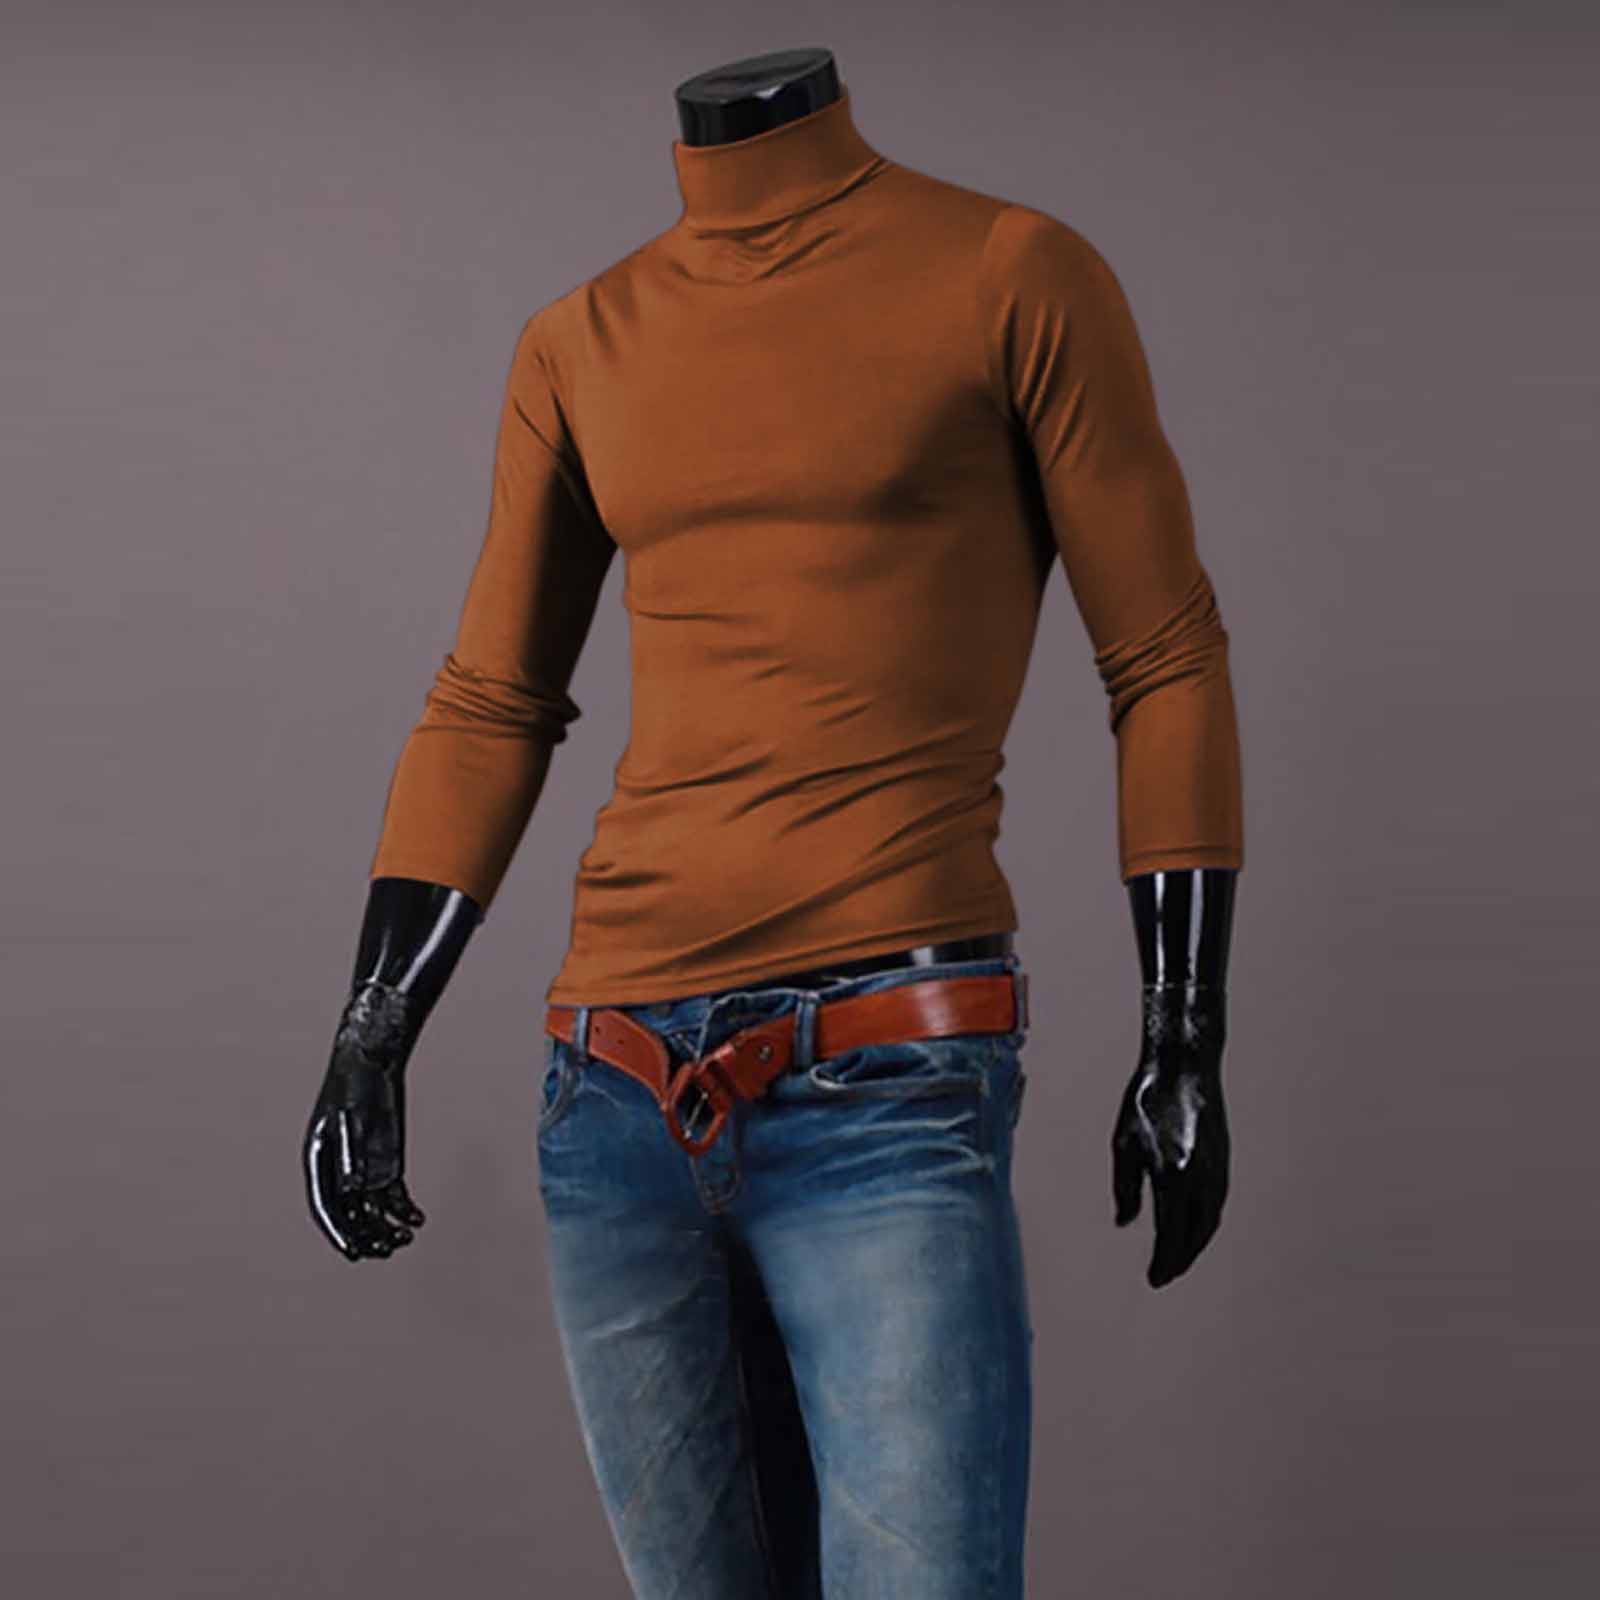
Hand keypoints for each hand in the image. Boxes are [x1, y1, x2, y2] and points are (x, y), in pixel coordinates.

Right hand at [303, 982, 427, 1260]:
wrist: (373, 1062)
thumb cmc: (355, 1086)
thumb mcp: (352, 1119)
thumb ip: (352, 1153)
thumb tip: (355, 1188)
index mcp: (318, 1163)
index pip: (325, 1208)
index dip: (338, 1233)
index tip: (353, 1254)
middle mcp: (340, 1172)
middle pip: (350, 1216)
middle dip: (366, 1237)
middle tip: (384, 1252)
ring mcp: (363, 1169)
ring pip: (373, 1211)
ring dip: (386, 1228)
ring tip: (405, 1239)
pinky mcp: (386, 1163)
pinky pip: (394, 1196)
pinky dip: (404, 1211)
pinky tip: (417, 1220)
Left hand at [1110, 984, 1229, 1287]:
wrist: (1183, 1066)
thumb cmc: (1145, 1100)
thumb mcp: (1123, 1142)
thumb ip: (1125, 1187)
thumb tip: (1125, 1223)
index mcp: (1172, 1175)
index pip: (1170, 1234)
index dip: (1163, 1262)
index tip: (1154, 1280)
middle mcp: (1200, 1178)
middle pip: (1195, 1235)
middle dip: (1180, 1260)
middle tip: (1165, 1275)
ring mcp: (1217, 1169)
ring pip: (1210, 1221)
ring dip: (1195, 1244)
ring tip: (1177, 1257)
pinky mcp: (1223, 1160)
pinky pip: (1216, 1203)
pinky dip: (1205, 1223)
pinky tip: (1193, 1226)